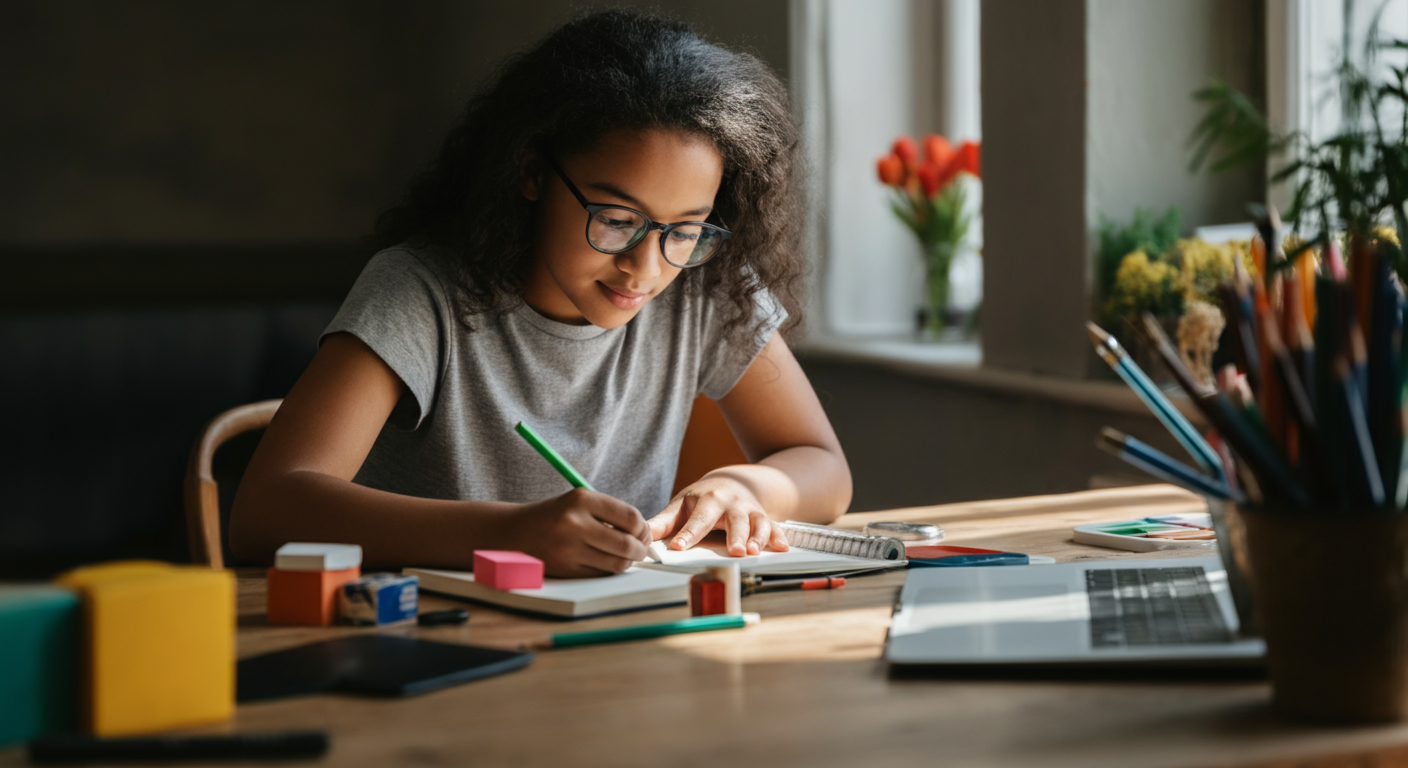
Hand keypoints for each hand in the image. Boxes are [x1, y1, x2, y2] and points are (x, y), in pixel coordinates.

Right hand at [511, 488, 650, 577]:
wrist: (514, 532)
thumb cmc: (555, 517)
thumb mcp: (579, 502)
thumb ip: (611, 514)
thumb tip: (645, 535)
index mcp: (581, 499)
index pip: (630, 517)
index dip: (643, 529)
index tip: (643, 533)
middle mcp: (574, 522)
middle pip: (626, 544)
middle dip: (640, 550)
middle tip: (640, 550)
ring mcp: (568, 548)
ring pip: (615, 563)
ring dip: (626, 562)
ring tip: (624, 557)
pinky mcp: (564, 569)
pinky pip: (600, 574)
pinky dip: (608, 570)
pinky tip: (604, 562)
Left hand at [649, 473, 789, 556]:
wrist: (732, 482)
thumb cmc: (701, 499)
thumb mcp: (681, 505)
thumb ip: (662, 523)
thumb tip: (639, 536)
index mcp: (706, 501)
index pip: (695, 520)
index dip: (687, 534)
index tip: (679, 546)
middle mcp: (730, 503)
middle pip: (732, 520)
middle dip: (734, 536)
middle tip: (735, 552)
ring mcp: (749, 510)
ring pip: (756, 522)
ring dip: (757, 537)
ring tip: (754, 552)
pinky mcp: (764, 517)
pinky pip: (774, 526)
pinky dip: (779, 536)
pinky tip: (782, 548)